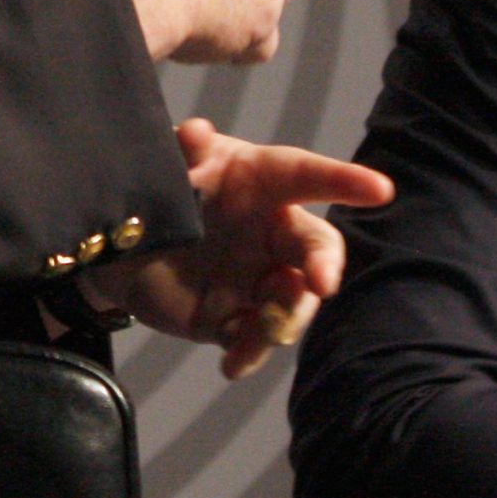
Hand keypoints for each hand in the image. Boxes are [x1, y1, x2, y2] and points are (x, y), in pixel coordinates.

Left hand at [87, 119, 391, 378]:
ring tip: (265, 326)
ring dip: (287, 315)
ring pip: (292, 301)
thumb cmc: (159, 190)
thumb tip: (198, 131)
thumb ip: (183, 150)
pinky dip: (247, 353)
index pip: (309, 177)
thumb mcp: (167, 165)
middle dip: (325, 265)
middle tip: (321, 282)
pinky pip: (251, 339)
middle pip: (314, 247)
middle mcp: (270, 231)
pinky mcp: (232, 318)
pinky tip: (232, 365)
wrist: (116, 248)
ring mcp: (256, 277)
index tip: (380, 190)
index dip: (344, 180)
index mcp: (262, 183)